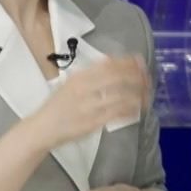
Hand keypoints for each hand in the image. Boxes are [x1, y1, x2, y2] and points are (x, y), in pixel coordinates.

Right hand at [33, 56, 147, 148]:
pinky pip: (116, 114)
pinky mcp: (92, 122)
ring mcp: (88, 106)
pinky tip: (137, 109)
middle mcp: (84, 88)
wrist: (42, 127)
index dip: (128, 62)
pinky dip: (130, 110)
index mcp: (79, 77)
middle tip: (147, 80)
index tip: (140, 62)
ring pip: (120, 96)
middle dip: (136, 77)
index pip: (109, 64)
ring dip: (137, 95)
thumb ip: (90, 74)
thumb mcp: (70, 83)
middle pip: (117, 78)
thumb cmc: (57, 106)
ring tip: (146, 95)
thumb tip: (112, 62)